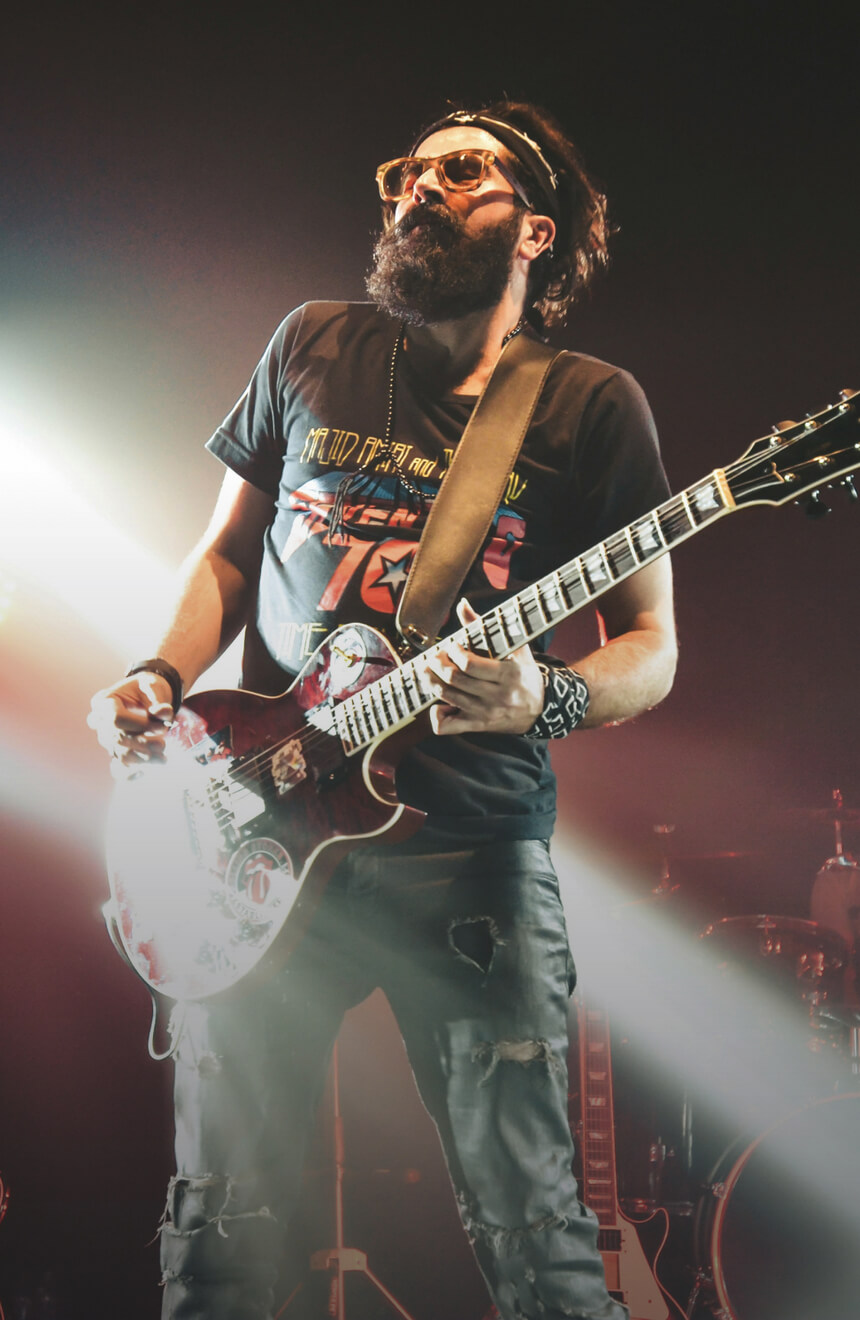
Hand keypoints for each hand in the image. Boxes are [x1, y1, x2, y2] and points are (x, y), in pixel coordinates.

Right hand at [87, 673, 173, 773]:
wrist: (146, 697)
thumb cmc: (147, 689)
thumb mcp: (153, 686)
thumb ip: (158, 698)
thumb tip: (165, 712)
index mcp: (103, 701)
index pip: (116, 718)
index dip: (139, 725)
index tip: (162, 725)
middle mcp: (99, 722)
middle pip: (117, 739)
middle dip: (143, 744)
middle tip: (164, 744)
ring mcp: (106, 739)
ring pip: (120, 755)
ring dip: (143, 759)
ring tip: (163, 758)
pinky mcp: (116, 752)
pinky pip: (118, 769)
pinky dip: (130, 775)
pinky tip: (144, 774)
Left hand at [426, 599, 545, 736]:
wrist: (540, 708)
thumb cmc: (524, 672)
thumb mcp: (514, 647)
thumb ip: (484, 625)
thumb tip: (462, 605)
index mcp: (508, 674)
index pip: (470, 664)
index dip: (454, 653)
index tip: (452, 646)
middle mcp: (497, 696)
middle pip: (455, 680)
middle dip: (438, 664)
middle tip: (433, 657)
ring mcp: (486, 713)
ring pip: (448, 698)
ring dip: (431, 682)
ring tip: (428, 671)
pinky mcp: (477, 726)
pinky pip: (448, 727)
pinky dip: (436, 716)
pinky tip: (439, 703)